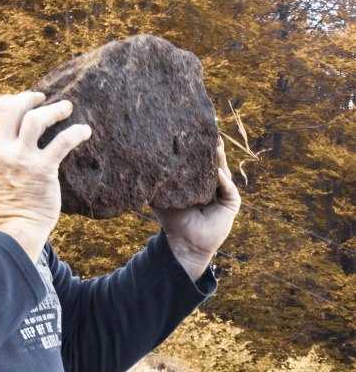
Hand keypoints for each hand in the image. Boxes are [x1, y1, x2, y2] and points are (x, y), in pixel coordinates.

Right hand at [0, 91, 90, 260]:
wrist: (14, 229)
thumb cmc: (1, 203)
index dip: (6, 99)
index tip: (20, 100)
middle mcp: (0, 151)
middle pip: (12, 108)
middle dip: (29, 97)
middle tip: (43, 98)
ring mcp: (21, 160)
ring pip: (35, 119)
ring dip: (54, 109)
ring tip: (66, 108)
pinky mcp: (43, 170)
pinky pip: (62, 142)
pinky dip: (76, 132)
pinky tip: (84, 132)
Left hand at [153, 136, 240, 280]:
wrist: (184, 243)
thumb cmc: (173, 220)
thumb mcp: (163, 196)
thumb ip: (157, 182)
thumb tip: (140, 165)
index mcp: (199, 180)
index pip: (201, 160)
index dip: (199, 146)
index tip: (194, 130)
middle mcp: (214, 183)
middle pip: (215, 160)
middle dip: (212, 146)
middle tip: (208, 129)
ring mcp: (224, 191)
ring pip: (223, 170)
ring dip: (219, 157)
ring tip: (215, 143)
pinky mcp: (231, 202)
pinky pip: (228, 188)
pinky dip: (222, 179)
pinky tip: (215, 171)